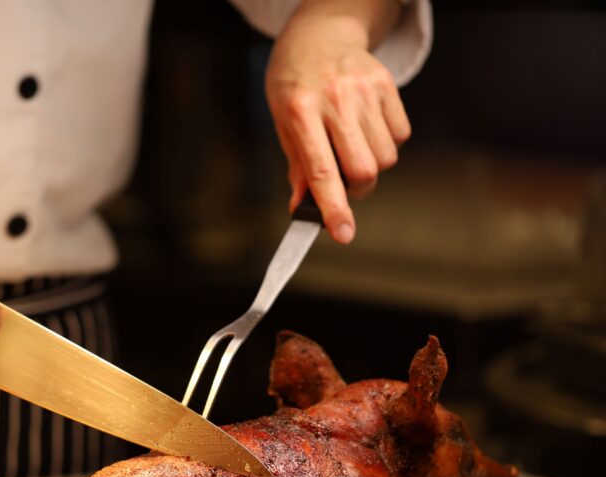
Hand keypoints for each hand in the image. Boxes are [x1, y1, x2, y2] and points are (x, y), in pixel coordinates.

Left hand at [266, 5, 410, 242]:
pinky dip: (387, 144)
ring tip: (352, 147)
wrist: (318, 35)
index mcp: (300, 112)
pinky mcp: (387, 84)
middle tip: (344, 180)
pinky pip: (401, 135)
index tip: (343, 234)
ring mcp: (364, 90)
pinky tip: (366, 129)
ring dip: (371, 166)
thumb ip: (298, 167)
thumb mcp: (283, 123)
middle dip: (357, 187)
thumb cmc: (294, 85)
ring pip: (386, 157)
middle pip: (364, 169)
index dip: (333, 206)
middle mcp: (335, 100)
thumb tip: (303, 208)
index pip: (320, 170)